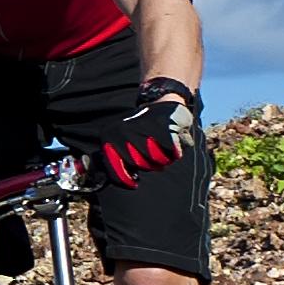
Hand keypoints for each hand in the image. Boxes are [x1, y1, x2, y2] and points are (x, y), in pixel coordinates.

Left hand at [88, 80, 203, 188]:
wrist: (162, 101)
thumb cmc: (142, 129)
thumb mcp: (124, 141)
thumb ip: (117, 160)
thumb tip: (107, 177)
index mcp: (109, 136)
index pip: (115, 168)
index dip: (125, 179)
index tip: (134, 183)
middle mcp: (122, 131)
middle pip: (140, 164)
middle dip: (150, 164)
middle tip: (154, 155)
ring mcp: (141, 127)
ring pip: (156, 159)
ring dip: (163, 158)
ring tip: (162, 148)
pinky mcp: (163, 125)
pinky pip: (171, 150)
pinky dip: (175, 150)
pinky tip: (173, 144)